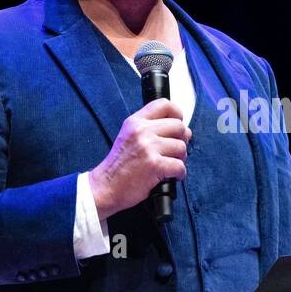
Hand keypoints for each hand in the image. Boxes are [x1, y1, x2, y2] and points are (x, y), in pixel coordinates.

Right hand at [88, 99, 190, 219]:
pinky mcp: (154, 164)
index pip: (165, 105)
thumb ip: (152, 129)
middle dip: (182, 141)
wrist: (105, 186)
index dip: (177, 114)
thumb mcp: (129, 137)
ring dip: (180, 159)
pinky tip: (170, 176)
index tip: (178, 126)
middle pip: (179, 126)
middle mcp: (142, 131)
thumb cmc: (119, 166)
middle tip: (173, 152)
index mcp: (136, 122)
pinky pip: (180, 166)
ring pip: (182, 147)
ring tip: (169, 165)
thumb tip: (185, 130)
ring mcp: (148, 147)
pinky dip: (179, 174)